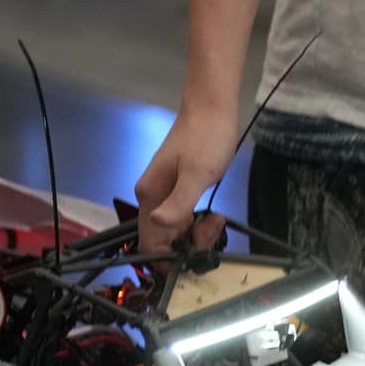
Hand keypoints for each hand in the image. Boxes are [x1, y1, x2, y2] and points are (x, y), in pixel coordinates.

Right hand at [133, 105, 240, 253]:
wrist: (212, 108)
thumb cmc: (206, 137)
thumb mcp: (197, 173)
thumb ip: (179, 202)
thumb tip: (159, 225)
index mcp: (150, 196)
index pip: (148, 243)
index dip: (168, 257)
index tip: (194, 255)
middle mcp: (152, 197)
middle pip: (162, 239)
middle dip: (188, 243)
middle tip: (212, 227)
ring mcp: (164, 193)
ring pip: (174, 229)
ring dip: (196, 233)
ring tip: (216, 219)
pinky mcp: (178, 188)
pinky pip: (183, 217)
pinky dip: (198, 221)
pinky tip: (214, 213)